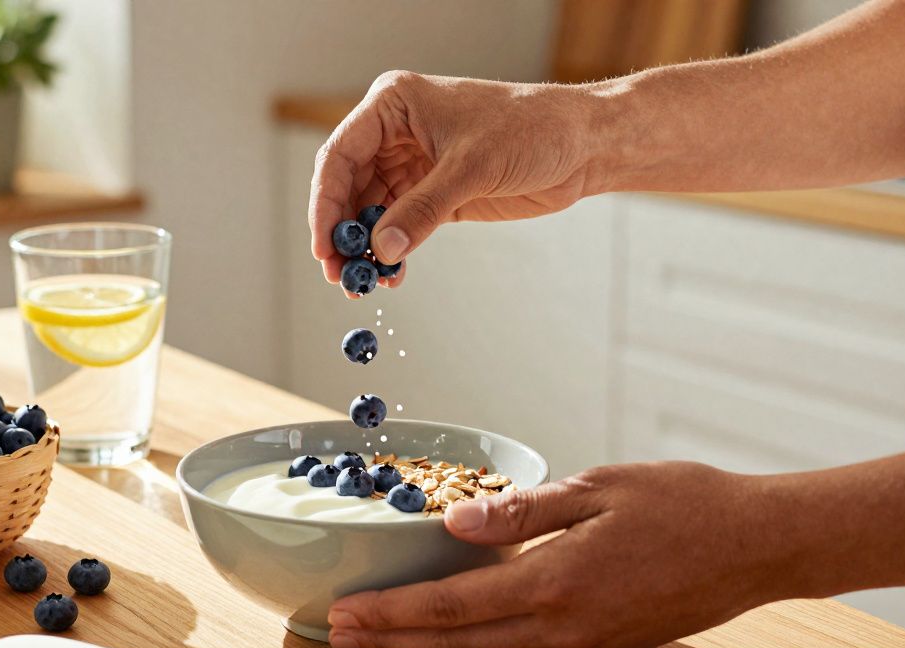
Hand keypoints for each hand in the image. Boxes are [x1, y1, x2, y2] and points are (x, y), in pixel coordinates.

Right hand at [308, 70, 601, 294]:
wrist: (582, 145)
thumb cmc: (531, 131)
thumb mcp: (471, 169)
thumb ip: (422, 211)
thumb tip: (380, 251)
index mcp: (394, 105)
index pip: (340, 155)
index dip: (325, 203)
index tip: (323, 246)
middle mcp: (395, 133)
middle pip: (348, 187)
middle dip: (341, 232)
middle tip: (338, 276)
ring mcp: (413, 164)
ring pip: (370, 211)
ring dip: (365, 248)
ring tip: (363, 284)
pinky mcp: (434, 193)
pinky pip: (399, 226)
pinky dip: (392, 252)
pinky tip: (391, 276)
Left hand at [326, 462, 804, 647]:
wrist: (760, 546)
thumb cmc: (686, 504)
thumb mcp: (599, 487)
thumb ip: (522, 510)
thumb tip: (454, 522)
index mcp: (559, 582)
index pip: (452, 606)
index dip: (392, 613)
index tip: (344, 614)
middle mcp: (567, 627)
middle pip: (457, 645)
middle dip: (392, 642)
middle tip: (338, 635)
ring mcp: (586, 645)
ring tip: (380, 637)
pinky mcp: (602, 646)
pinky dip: (474, 644)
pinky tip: (451, 629)